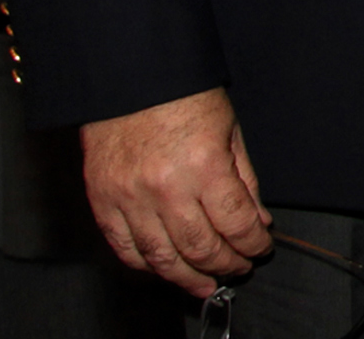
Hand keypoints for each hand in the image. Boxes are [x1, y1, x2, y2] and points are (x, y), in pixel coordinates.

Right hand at [80, 86, 271, 296]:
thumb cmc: (183, 96)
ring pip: (161, 257)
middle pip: (200, 247)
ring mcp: (129, 198)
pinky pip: (124, 248)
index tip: (261, 248)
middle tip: (239, 268)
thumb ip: (245, 180)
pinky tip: (165, 269)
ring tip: (206, 283)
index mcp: (203, 166)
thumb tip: (258, 220)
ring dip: (187, 277)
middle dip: (225, 264)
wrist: (128, 78)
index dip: (253, 243)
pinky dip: (147, 265)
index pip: (235, 223)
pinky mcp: (102, 202)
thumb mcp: (230, 130)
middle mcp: (165, 188)